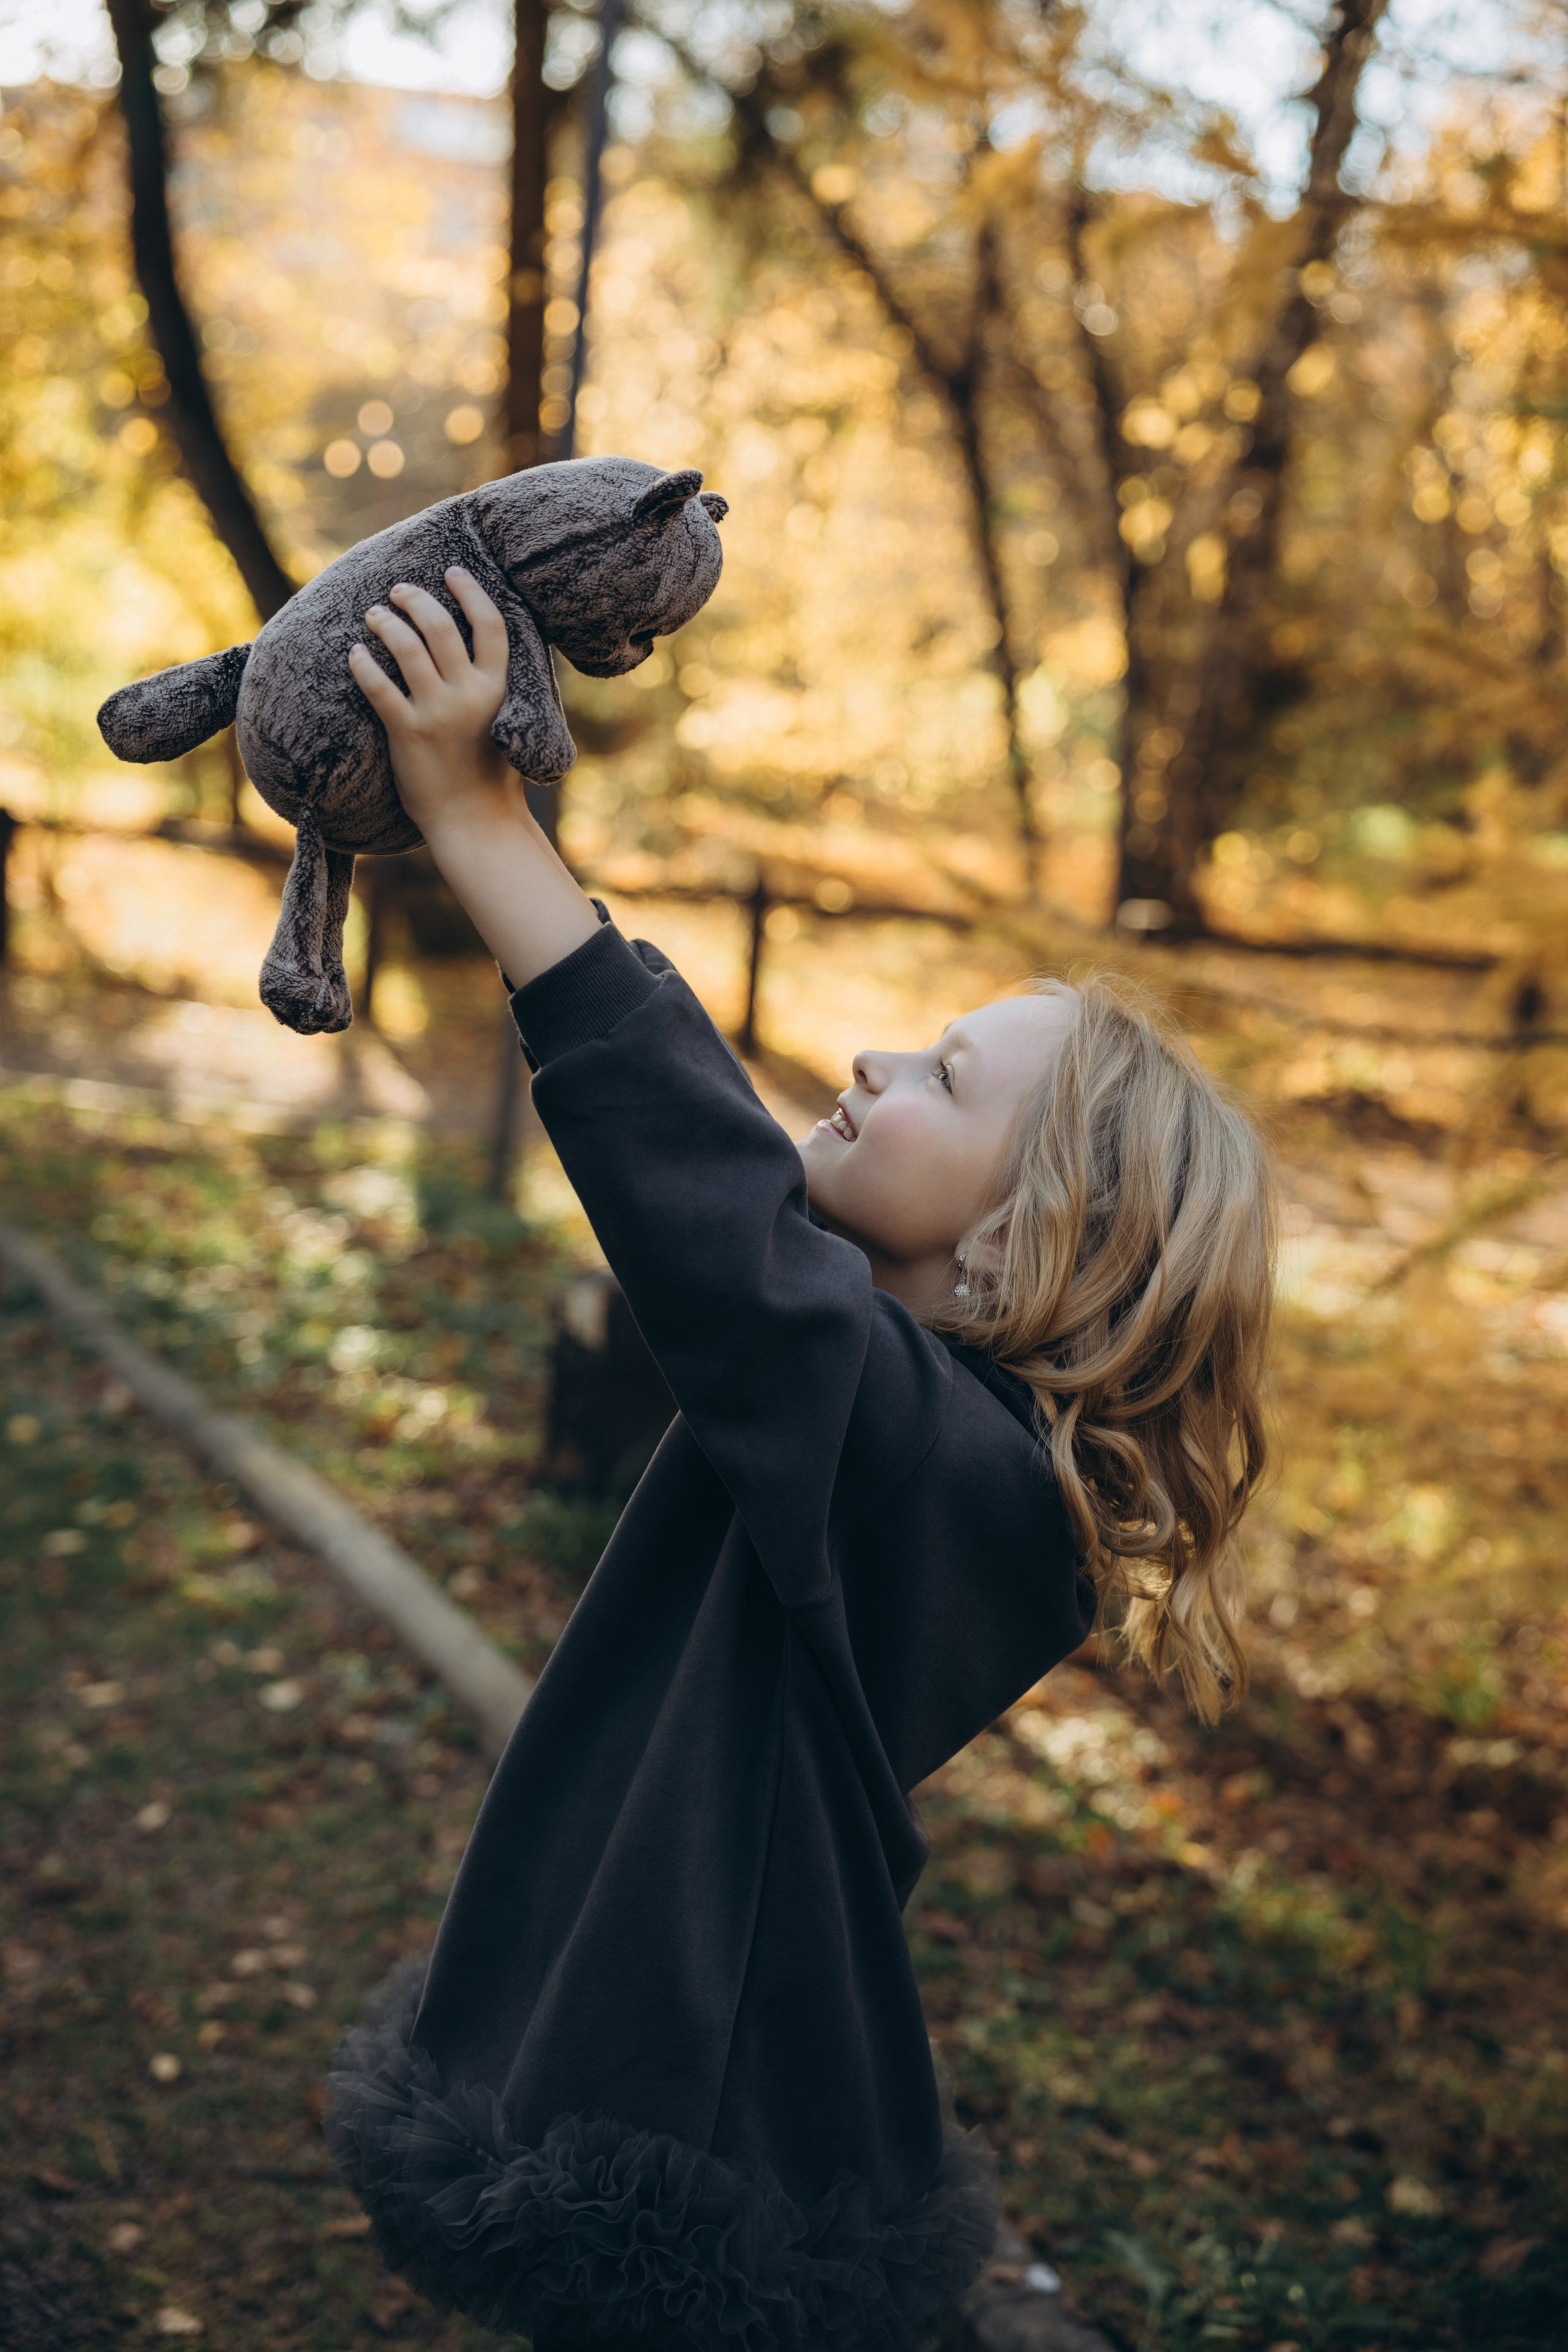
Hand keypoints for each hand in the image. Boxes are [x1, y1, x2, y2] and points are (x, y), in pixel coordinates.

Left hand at [348, 567, 511, 840]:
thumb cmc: (489, 773)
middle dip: (416, 600)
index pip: (490, 624)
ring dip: (386, 623)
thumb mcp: (504, 720)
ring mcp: (438, 713)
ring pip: (407, 648)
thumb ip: (492, 684)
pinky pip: (378, 687)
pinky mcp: (408, 733)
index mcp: (499, 689)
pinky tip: (354, 653)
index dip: (470, 592)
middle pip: (441, 627)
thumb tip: (476, 644)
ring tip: (373, 615)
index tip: (452, 572)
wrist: (474, 820)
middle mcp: (470, 695)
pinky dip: (362, 664)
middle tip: (399, 591)